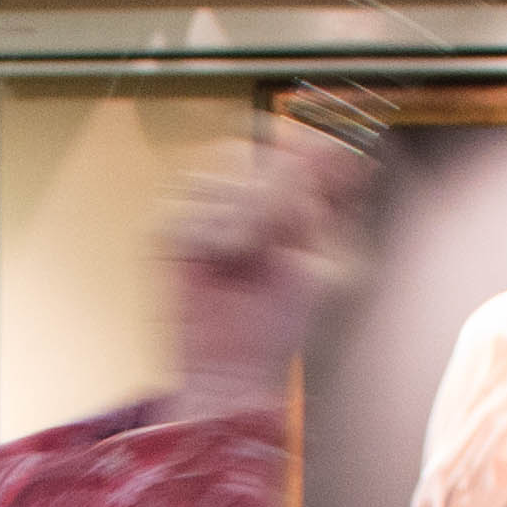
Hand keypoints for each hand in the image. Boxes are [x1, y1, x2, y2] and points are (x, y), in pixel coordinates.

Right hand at [164, 123, 372, 416]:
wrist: (236, 366)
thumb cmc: (275, 322)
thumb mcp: (319, 253)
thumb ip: (329, 198)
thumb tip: (342, 148)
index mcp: (268, 199)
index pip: (277, 141)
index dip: (295, 139)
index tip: (318, 153)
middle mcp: (228, 199)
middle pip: (244, 148)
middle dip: (272, 189)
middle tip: (280, 233)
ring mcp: (194, 212)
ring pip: (215, 175)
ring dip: (244, 215)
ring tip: (248, 257)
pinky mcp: (165, 231)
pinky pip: (190, 206)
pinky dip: (213, 234)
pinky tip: (220, 261)